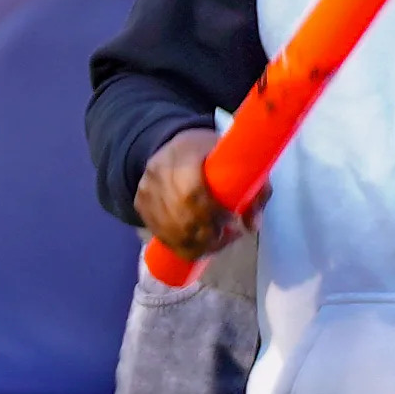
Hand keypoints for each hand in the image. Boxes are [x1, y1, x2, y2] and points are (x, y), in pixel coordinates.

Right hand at [133, 128, 237, 268]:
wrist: (172, 147)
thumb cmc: (211, 155)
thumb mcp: (238, 162)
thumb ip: (254, 190)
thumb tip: (251, 226)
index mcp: (184, 155)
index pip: (193, 192)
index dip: (213, 214)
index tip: (231, 222)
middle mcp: (159, 173)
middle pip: (182, 219)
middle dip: (208, 237)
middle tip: (226, 237)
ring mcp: (146, 190)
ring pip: (170, 233)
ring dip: (196, 246)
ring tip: (215, 242)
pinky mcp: (140, 204)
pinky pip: (160, 234)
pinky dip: (180, 246)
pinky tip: (197, 245)